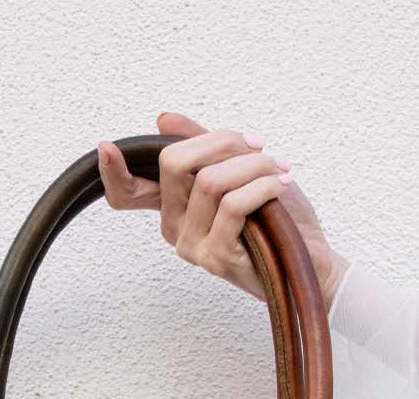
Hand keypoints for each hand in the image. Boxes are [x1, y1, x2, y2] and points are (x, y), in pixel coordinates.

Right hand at [96, 112, 348, 307]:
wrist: (312, 259)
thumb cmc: (280, 219)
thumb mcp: (240, 169)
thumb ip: (204, 146)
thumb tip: (163, 119)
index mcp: (174, 207)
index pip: (127, 194)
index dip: (112, 172)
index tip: (105, 147)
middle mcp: (174, 228)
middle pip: (175, 162)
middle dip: (224, 142)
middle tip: (261, 148)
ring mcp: (191, 246)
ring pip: (210, 180)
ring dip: (253, 164)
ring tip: (280, 171)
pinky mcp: (215, 258)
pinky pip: (233, 204)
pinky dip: (263, 186)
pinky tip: (281, 186)